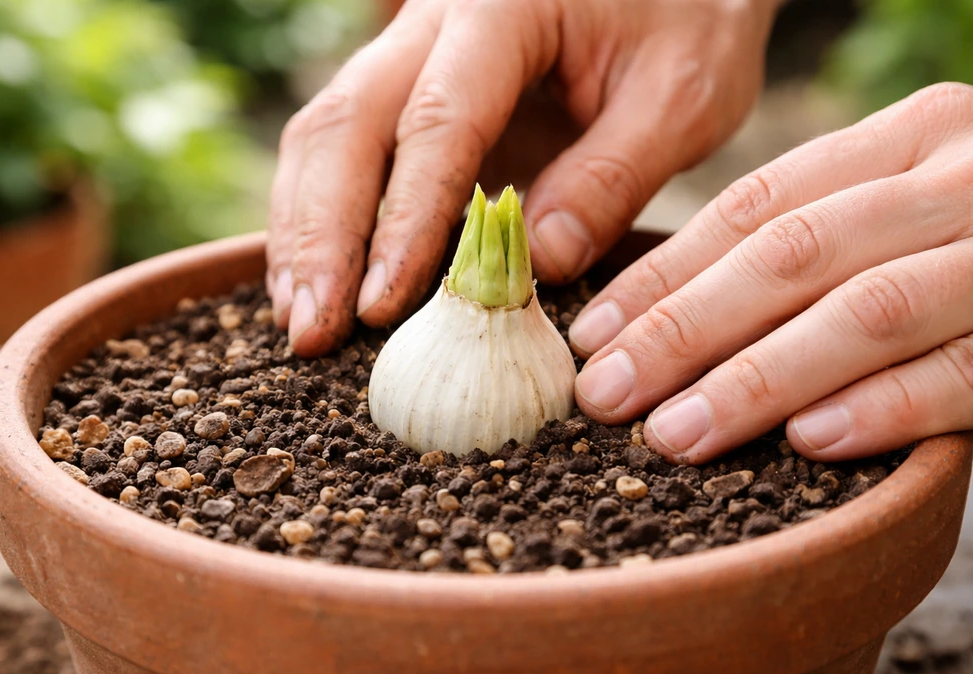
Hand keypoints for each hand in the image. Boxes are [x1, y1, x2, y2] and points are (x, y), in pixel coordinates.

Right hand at [267, 0, 777, 355]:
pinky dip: (316, 217)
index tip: (381, 305)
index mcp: (502, 10)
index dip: (404, 219)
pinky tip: (311, 279)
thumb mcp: (681, 96)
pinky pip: (339, 146)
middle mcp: (434, 23)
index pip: (437, 121)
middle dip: (324, 236)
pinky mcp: (407, 90)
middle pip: (348, 125)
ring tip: (300, 321)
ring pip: (324, 134)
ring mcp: (409, 53)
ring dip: (304, 232)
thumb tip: (537, 263)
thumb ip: (613, 175)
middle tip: (315, 330)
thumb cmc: (684, 24)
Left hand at [571, 83, 972, 462]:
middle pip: (794, 255)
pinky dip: (882, 407)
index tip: (593, 337)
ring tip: (676, 435)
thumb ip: (806, 243)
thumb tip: (652, 321)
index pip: (756, 206)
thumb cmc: (966, 240)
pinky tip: (806, 444)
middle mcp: (960, 177)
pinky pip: (964, 372)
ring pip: (867, 312)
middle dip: (686, 331)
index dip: (664, 275)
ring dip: (760, 381)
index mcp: (906, 139)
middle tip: (608, 396)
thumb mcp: (892, 209)